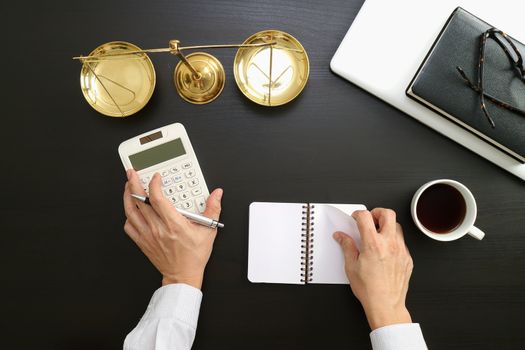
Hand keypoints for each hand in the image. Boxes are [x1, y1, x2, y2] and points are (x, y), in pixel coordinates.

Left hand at [123, 169, 222, 288]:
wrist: (183, 275)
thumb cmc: (194, 256)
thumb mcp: (208, 231)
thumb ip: (213, 209)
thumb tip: (216, 194)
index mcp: (174, 224)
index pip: (157, 199)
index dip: (154, 184)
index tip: (156, 177)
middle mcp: (158, 229)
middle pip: (140, 201)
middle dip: (134, 184)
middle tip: (132, 174)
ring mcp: (148, 235)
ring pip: (130, 212)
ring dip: (127, 196)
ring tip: (128, 186)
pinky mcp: (142, 242)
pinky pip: (129, 226)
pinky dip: (128, 215)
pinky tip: (131, 210)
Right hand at [333, 208, 413, 329]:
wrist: (386, 305)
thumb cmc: (369, 289)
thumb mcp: (351, 266)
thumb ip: (347, 246)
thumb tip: (341, 236)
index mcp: (373, 244)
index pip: (365, 216)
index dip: (358, 214)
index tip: (355, 218)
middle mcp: (389, 244)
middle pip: (388, 214)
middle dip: (377, 212)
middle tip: (370, 220)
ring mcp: (401, 250)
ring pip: (397, 227)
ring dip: (387, 226)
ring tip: (378, 236)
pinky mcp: (408, 258)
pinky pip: (402, 242)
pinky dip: (393, 241)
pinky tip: (385, 250)